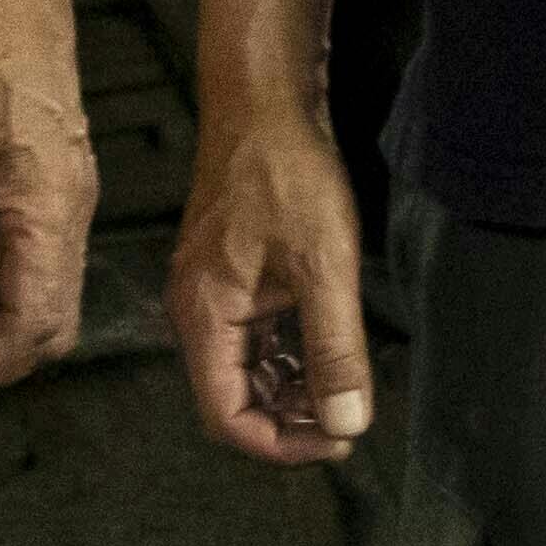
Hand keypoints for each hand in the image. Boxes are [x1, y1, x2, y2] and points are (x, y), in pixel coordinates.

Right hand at [166, 89, 373, 465]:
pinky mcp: (229, 277)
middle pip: (233, 400)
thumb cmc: (285, 173)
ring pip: (245, 370)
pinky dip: (288, 353)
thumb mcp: (325, 267)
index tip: (338, 438)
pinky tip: (327, 345)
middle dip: (290, 418)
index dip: (282, 443)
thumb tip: (347, 422)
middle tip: (349, 414)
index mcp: (204, 315)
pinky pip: (252, 338)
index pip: (227, 417)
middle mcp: (197, 311)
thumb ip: (334, 351)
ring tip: (345, 382)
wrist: (263, 102)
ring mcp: (211, 293)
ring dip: (293, 388)